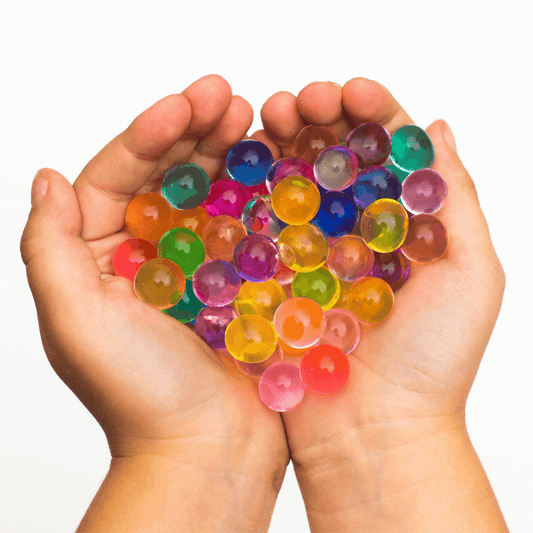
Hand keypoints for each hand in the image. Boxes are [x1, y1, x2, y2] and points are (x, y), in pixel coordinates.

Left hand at [20, 75, 288, 475]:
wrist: (207, 450)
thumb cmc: (137, 394)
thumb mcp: (75, 320)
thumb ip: (50, 247)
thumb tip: (46, 177)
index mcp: (103, 257)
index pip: (118, 177)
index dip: (148, 136)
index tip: (182, 105)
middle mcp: (150, 255)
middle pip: (168, 178)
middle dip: (195, 132)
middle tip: (228, 97)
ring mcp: (200, 265)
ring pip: (211, 194)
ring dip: (230, 153)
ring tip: (255, 118)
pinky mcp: (241, 280)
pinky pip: (248, 226)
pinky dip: (261, 195)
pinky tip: (278, 165)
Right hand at [258, 79, 506, 530]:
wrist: (373, 433)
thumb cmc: (431, 362)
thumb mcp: (471, 275)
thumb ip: (457, 200)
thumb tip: (439, 129)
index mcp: (403, 225)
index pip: (387, 152)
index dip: (371, 114)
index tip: (353, 92)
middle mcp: (354, 232)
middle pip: (334, 158)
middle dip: (319, 118)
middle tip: (301, 100)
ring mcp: (309, 252)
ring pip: (294, 181)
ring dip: (281, 142)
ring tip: (269, 117)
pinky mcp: (272, 276)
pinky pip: (259, 224)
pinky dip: (251, 188)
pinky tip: (244, 161)